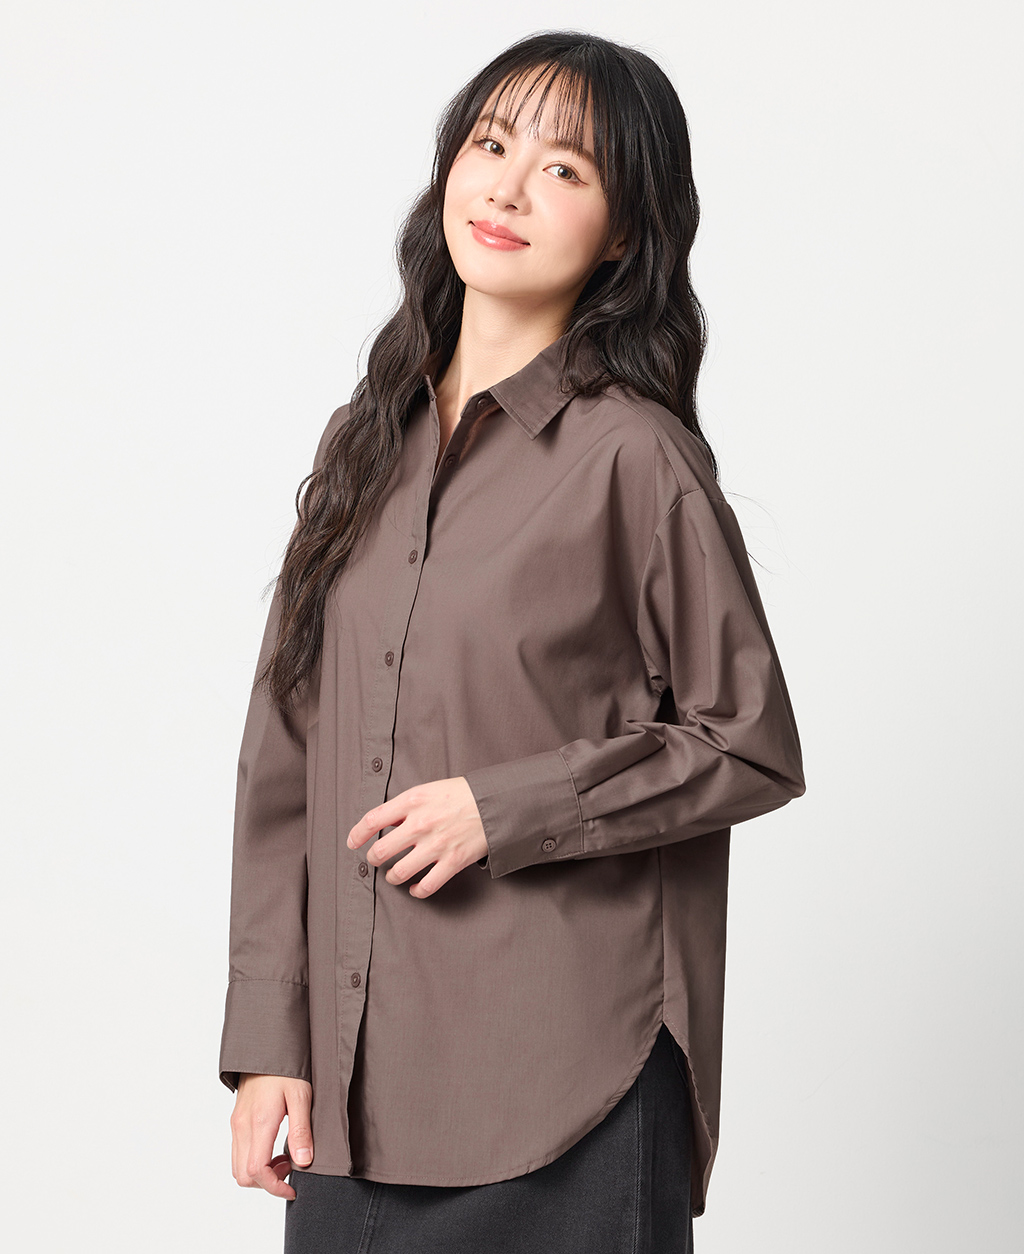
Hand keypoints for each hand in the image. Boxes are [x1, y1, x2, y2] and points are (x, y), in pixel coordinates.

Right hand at [230, 1074, 313, 1199]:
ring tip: (285, 1157)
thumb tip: (303, 1162)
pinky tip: (274, 1146)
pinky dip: (254, 1159)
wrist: (266, 1046)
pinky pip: (238, 1152)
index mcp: (259, 1122)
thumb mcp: (301, 1096)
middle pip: (243, 1175)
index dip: (274, 1187)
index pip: (256, 1171)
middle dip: (267, 1182)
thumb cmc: (286, 1068)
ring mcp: (236, 1124)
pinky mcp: (236, 1120)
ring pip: (238, 1166)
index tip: (292, 1187)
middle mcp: (241, 1126)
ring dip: (260, 1172)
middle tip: (290, 1168)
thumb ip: (301, 1130)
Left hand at [347, 776, 488, 898]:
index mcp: (412, 801)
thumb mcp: (428, 790)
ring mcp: (436, 845)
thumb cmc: (460, 795)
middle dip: (373, 859)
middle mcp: (420, 824)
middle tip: (375, 860)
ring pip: (398, 873)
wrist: (494, 803)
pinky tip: (415, 888)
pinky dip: (416, 891)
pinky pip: (426, 886)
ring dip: (391, 877)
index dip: (357, 834)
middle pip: (380, 851)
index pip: (372, 820)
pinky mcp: (452, 862)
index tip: (352, 842)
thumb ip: (405, 806)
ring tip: (393, 875)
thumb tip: (385, 823)